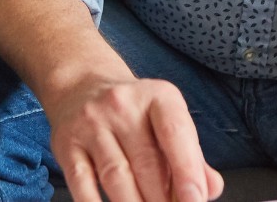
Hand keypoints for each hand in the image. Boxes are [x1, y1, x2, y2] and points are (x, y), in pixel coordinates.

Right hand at [46, 75, 223, 201]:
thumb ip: (192, 157)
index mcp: (158, 96)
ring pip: (116, 177)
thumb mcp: (168, 121)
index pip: (175, 134)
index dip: (188, 172)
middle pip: (146, 163)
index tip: (195, 201)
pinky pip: (81, 184)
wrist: (81, 85)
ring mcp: (91, 124)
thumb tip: (210, 190)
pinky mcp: (66, 145)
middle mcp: (121, 105)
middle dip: (163, 200)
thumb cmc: (135, 114)